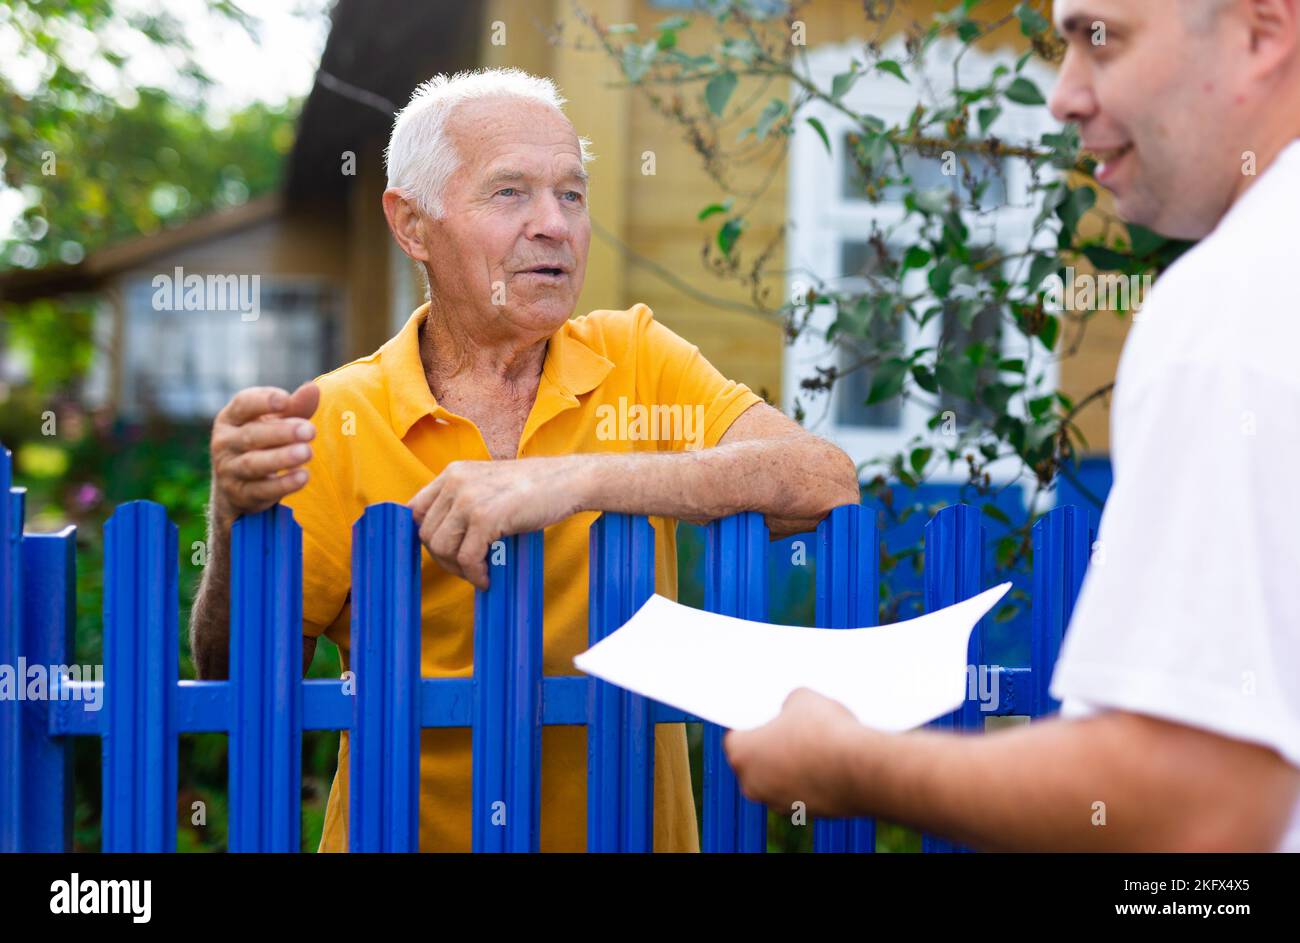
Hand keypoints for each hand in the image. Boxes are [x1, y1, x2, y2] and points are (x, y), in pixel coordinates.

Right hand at [209, 382, 319, 529]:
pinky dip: (283, 484)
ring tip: (307, 452)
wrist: (237, 487)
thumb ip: (294, 407)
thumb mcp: (274, 423)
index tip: (286, 400)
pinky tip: (303, 476)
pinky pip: (261, 490)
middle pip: (252, 435)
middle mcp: (224, 442)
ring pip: (253, 463)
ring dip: (281, 458)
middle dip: (282, 432)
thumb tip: (313, 388)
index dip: (263, 401)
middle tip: (310, 430)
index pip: (243, 404)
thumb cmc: (261, 443)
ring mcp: (229, 469)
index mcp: (231, 418)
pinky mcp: (239, 494)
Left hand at [407, 455, 587, 589]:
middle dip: (443, 558)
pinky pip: (467, 558)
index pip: (414, 510)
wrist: (568, 480)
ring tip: (479, 572)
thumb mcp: (488, 487)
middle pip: (426, 533)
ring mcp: (468, 498)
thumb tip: (439, 541)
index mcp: (453, 472)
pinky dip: (476, 575)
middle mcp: (455, 481)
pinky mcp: (485, 517)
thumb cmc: (534, 489)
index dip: (425, 536)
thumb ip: (462, 503)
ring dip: (459, 569)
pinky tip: (488, 577)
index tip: (445, 552)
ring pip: (442, 548)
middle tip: (467, 567)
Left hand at [724, 688, 876, 816]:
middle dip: (770, 746)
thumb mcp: (801, 698)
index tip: (765, 716)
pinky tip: (829, 762)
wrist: (861, 768)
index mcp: (741, 754)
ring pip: (778, 778)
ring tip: (816, 743)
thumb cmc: (824, 731)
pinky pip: (801, 791)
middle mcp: (753, 785)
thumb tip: (791, 712)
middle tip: (791, 727)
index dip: (751, 724)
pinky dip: (810, 779)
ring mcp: (778, 803)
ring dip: (791, 765)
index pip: (735, 736)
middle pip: (755, 760)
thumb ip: (786, 707)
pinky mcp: (806, 813)